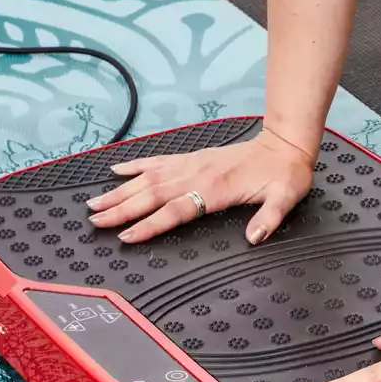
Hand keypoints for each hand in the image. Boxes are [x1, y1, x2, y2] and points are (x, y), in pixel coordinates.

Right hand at [86, 129, 315, 243]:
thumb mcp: (285, 198)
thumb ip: (270, 218)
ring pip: (148, 178)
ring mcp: (191, 164)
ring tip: (95, 202)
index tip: (126, 236)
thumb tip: (255, 237)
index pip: (175, 211)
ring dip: (120, 191)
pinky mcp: (192, 157)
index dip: (149, 225)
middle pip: (151, 195)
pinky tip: (116, 170)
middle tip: (95, 220)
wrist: (285, 144)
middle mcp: (197, 175)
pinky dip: (135, 165)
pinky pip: (158, 161)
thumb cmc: (285, 174)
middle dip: (121, 209)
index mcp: (215, 189)